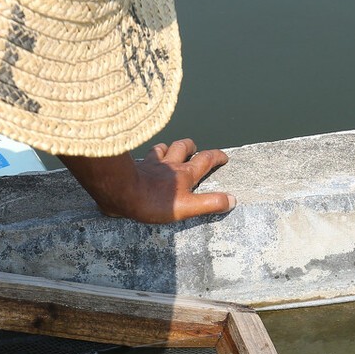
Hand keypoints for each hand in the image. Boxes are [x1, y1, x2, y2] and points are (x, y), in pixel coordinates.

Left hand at [59, 138, 234, 223]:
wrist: (122, 192)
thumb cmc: (156, 202)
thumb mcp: (188, 207)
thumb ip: (210, 203)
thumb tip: (232, 200)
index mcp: (185, 173)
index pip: (206, 159)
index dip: (217, 157)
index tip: (224, 157)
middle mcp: (170, 164)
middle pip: (183, 147)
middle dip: (191, 146)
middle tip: (194, 148)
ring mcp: (152, 164)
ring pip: (164, 148)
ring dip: (170, 147)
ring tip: (171, 150)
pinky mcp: (136, 167)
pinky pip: (145, 156)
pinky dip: (149, 155)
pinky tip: (147, 159)